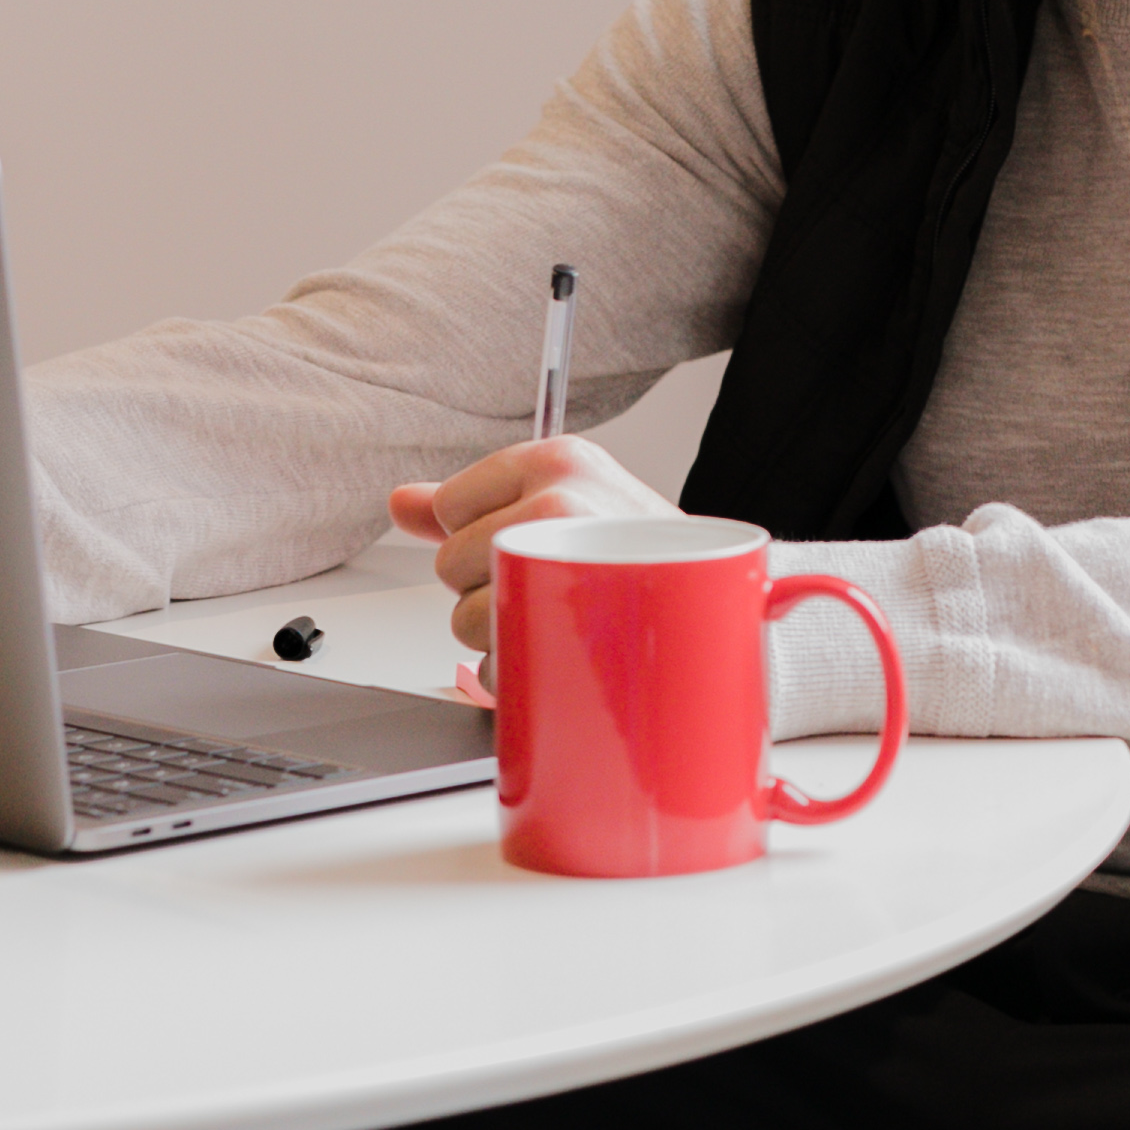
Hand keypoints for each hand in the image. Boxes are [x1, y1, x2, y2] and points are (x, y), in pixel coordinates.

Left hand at [388, 437, 675, 653]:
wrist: (729, 603)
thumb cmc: (642, 556)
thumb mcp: (562, 502)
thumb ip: (469, 501)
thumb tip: (400, 502)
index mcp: (557, 459)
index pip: (450, 506)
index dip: (476, 538)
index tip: (528, 544)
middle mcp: (561, 500)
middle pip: (450, 564)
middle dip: (487, 588)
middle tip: (554, 584)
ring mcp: (567, 560)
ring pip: (466, 618)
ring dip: (503, 633)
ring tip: (566, 617)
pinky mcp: (571, 627)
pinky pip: (494, 661)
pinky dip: (519, 670)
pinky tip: (566, 649)